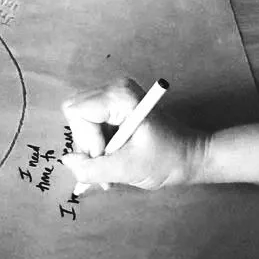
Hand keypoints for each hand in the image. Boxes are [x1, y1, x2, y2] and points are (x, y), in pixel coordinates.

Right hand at [62, 78, 208, 193]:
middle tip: (107, 163)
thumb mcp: (128, 170)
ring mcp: (115, 95)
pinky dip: (98, 144)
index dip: (86, 139)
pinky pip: (91, 123)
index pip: (77, 112)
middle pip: (76, 114)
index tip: (107, 155)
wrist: (191, 157)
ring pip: (81, 121)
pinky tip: (114, 157)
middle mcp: (115, 88)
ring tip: (113, 166)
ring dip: (93, 148)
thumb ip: (92, 168)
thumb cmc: (166, 161)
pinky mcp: (116, 106)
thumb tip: (66, 162)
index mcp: (120, 96)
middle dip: (88, 144)